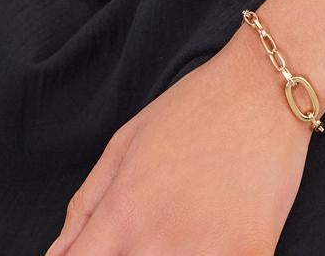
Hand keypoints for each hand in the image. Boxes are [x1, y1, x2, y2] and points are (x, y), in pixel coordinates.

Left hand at [41, 29, 312, 255]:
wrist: (267, 86)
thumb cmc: (195, 108)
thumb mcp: (127, 143)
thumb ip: (86, 206)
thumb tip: (57, 255)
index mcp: (123, 214)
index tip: (97, 253)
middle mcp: (159, 240)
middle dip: (130, 254)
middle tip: (151, 230)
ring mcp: (209, 252)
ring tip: (186, 229)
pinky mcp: (252, 252)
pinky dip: (220, 253)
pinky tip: (220, 232)